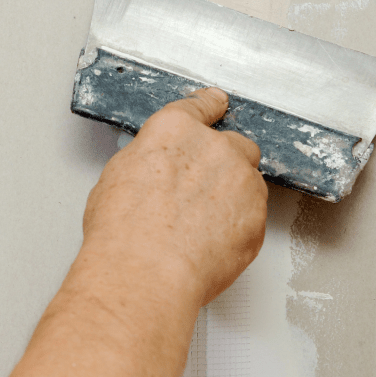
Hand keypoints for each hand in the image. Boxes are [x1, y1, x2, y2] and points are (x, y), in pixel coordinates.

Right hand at [81, 87, 267, 305]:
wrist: (144, 272)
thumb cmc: (123, 232)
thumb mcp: (118, 178)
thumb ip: (151, 162)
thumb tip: (156, 171)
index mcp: (175, 130)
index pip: (201, 106)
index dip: (210, 106)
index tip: (217, 104)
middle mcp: (214, 148)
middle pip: (235, 145)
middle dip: (223, 163)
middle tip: (199, 192)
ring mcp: (241, 182)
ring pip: (248, 182)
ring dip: (232, 197)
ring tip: (200, 227)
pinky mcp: (257, 218)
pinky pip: (253, 217)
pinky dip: (238, 228)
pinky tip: (209, 244)